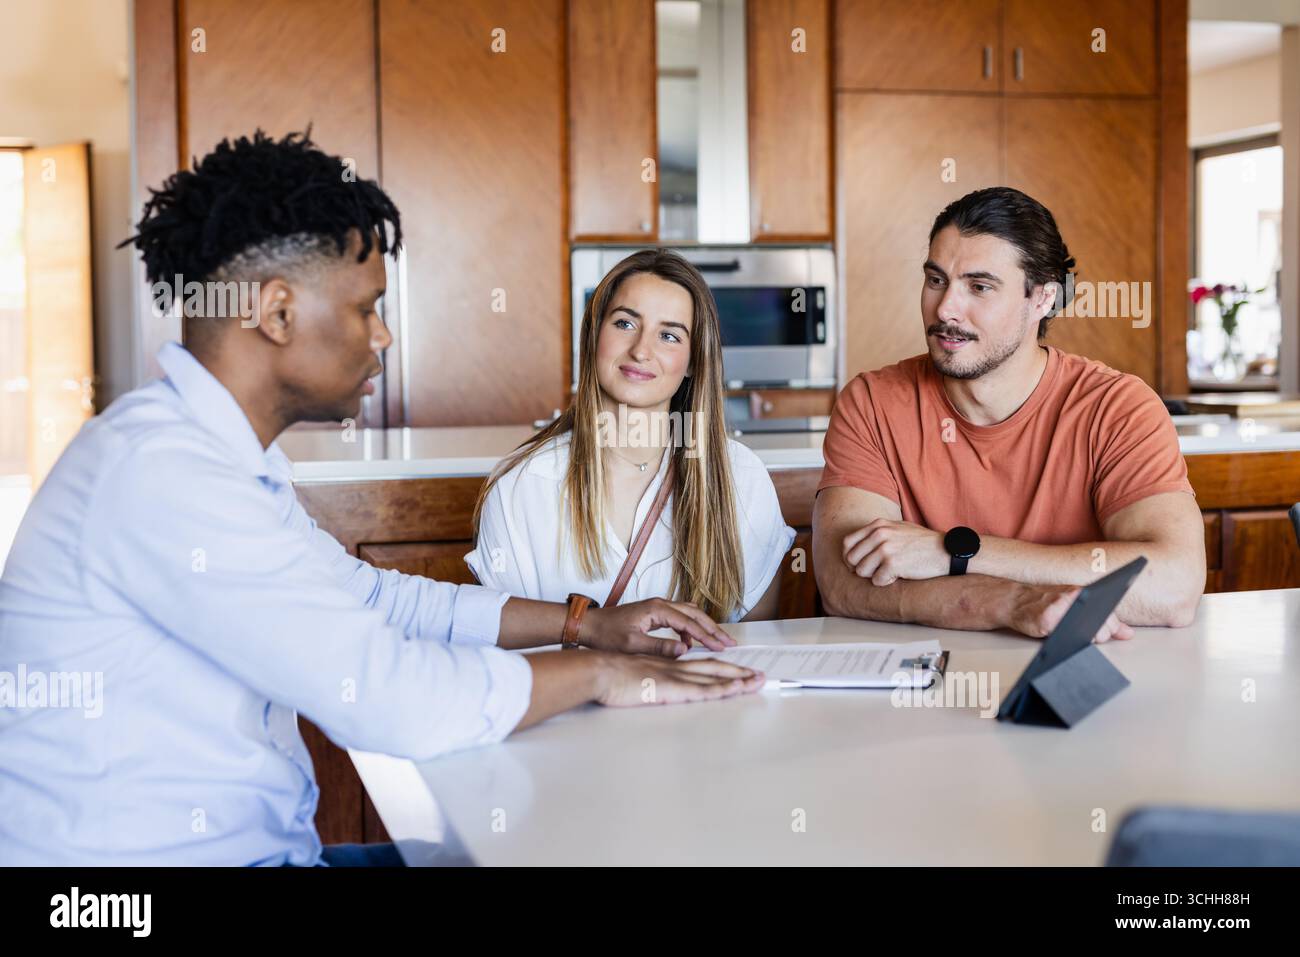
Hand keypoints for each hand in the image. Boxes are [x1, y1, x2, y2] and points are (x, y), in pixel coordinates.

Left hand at [581, 598, 736, 656]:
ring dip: (703, 627)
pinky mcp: (654, 613)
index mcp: (656, 609)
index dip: (707, 635)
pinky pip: (679, 618)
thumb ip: (659, 647)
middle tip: (729, 642)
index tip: (722, 646)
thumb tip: (685, 649)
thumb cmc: (606, 635)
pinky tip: (690, 643)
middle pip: (694, 614)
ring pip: (689, 614)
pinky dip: (690, 628)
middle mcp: (660, 604)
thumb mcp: (632, 645)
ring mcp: (657, 607)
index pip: (689, 622)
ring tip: (717, 641)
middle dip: (713, 628)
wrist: (589, 626)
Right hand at [595, 654, 764, 706]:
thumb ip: (652, 674)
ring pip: (715, 677)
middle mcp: (676, 668)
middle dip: (739, 672)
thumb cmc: (611, 674)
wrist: (599, 671)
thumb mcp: (636, 673)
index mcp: (668, 665)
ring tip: (758, 682)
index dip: (722, 668)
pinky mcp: (671, 688)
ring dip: (739, 679)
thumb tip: (661, 681)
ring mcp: (676, 677)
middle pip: (715, 668)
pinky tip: (737, 688)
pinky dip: (722, 688)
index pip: (702, 666)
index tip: (739, 672)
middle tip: (760, 676)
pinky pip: (703, 689)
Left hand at [842, 519, 947, 584]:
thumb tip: (855, 547)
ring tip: (889, 572)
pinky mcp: (893, 564)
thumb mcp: (898, 528)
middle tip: (874, 572)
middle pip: (851, 559)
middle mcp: (879, 534)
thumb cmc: (922, 542)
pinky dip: (886, 582)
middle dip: (860, 569)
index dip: (850, 557)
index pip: (848, 543)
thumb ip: (877, 533)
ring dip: (873, 576)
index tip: (857, 565)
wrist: (946, 551)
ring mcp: (885, 549)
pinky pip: (877, 581)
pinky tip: (898, 576)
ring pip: (862, 571)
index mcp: (878, 525)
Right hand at [1003, 583, 1134, 642]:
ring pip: (1087, 631)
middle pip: (1102, 625)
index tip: (1102, 632)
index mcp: (1085, 592)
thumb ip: (1105, 619)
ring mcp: (1060, 606)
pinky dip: (1067, 640)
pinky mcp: (1046, 618)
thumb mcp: (1078, 607)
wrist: (1016, 601)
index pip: (1110, 615)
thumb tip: (1128, 633)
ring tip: (1074, 634)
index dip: (1110, 628)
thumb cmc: (1048, 605)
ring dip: (1085, 639)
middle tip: (1087, 635)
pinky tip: (1064, 637)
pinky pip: (1064, 635)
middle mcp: (1074, 596)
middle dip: (1099, 636)